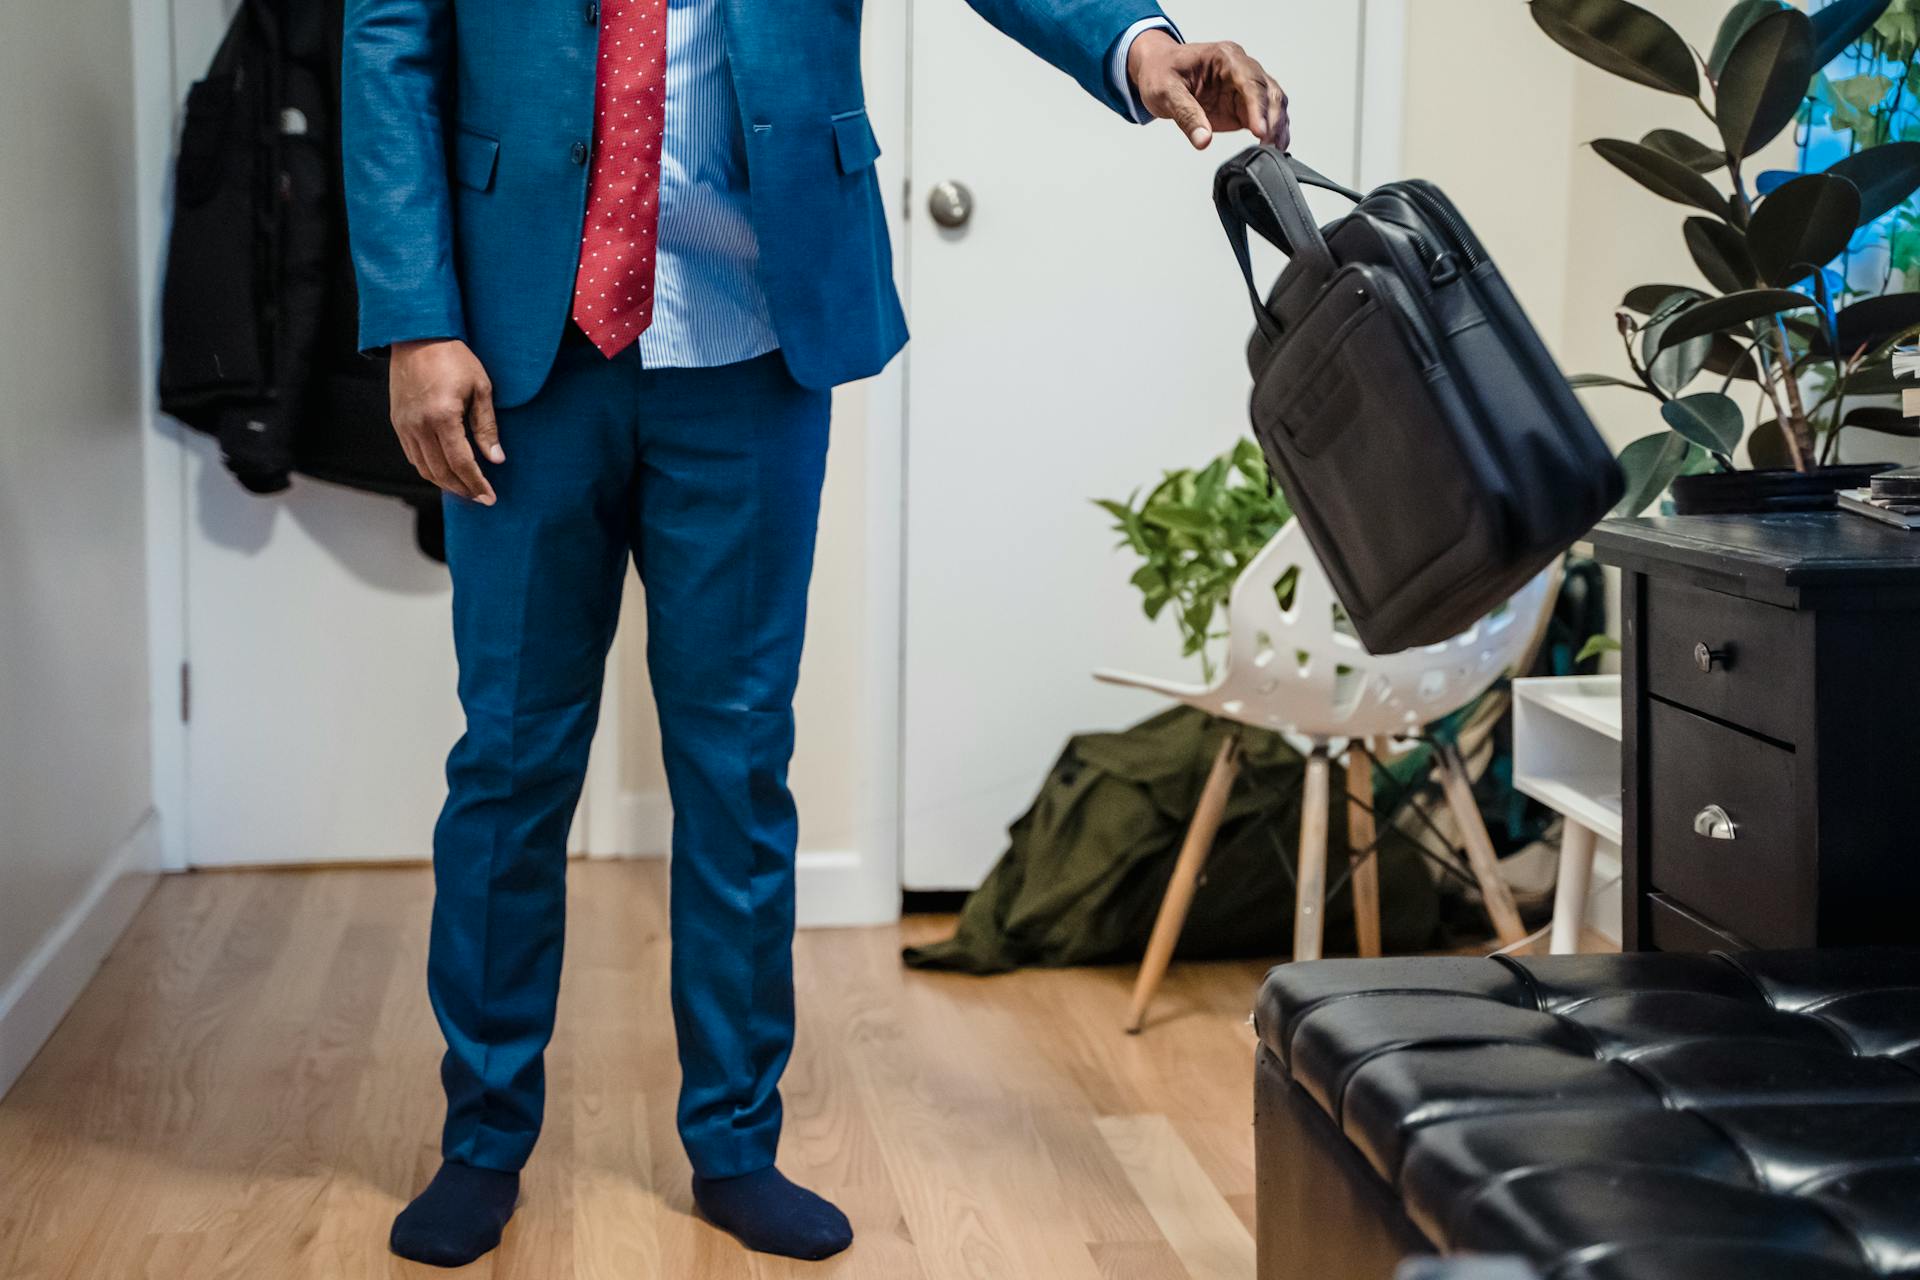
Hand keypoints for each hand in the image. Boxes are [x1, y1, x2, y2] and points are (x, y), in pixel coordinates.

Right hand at [389, 338, 501, 504]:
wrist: (417, 336)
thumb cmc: (454, 357)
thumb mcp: (481, 388)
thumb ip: (487, 426)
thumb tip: (496, 459)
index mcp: (442, 416)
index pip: (461, 463)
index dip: (476, 483)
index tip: (490, 497)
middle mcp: (419, 425)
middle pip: (441, 472)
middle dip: (462, 489)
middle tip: (480, 497)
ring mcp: (404, 425)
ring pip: (424, 468)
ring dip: (445, 483)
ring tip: (465, 488)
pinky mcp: (398, 422)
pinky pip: (412, 455)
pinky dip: (429, 469)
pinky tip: (445, 471)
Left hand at [1128, 32, 1288, 151]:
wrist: (1157, 70)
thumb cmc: (1161, 73)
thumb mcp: (1165, 92)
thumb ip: (1186, 115)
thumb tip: (1203, 141)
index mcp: (1225, 57)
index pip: (1250, 81)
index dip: (1258, 107)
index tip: (1260, 131)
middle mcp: (1241, 68)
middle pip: (1269, 91)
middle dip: (1272, 119)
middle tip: (1268, 145)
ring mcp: (1244, 87)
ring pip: (1273, 103)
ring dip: (1278, 126)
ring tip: (1273, 151)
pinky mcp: (1243, 104)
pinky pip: (1266, 116)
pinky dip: (1273, 131)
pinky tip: (1274, 148)